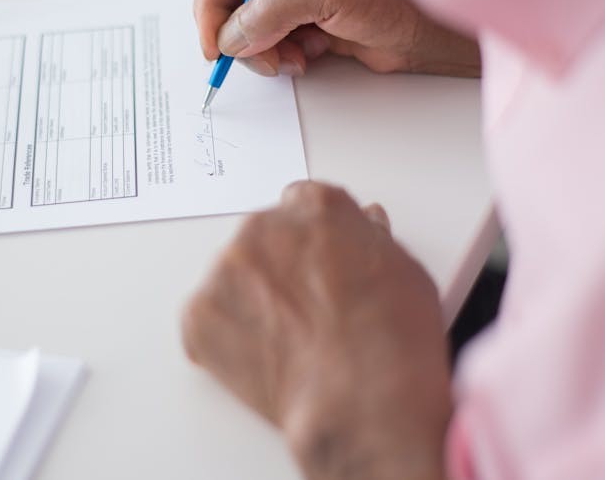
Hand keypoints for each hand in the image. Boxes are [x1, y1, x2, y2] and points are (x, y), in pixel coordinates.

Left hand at [182, 181, 451, 479]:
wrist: (363, 399)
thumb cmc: (393, 340)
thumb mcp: (404, 271)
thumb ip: (370, 241)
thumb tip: (361, 232)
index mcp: (316, 206)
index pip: (299, 205)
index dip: (310, 242)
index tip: (315, 265)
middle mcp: (265, 226)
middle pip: (261, 239)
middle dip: (276, 270)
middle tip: (303, 314)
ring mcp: (227, 269)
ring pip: (231, 280)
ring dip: (248, 304)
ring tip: (287, 345)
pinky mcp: (199, 314)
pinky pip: (203, 323)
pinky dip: (223, 342)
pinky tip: (260, 362)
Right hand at [194, 0, 479, 76]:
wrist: (446, 28)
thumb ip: (272, 9)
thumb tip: (233, 36)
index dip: (212, 1)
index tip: (214, 41)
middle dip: (238, 31)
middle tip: (249, 58)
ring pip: (254, 25)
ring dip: (262, 49)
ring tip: (288, 60)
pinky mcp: (317, 22)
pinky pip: (278, 42)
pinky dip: (282, 57)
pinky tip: (306, 60)